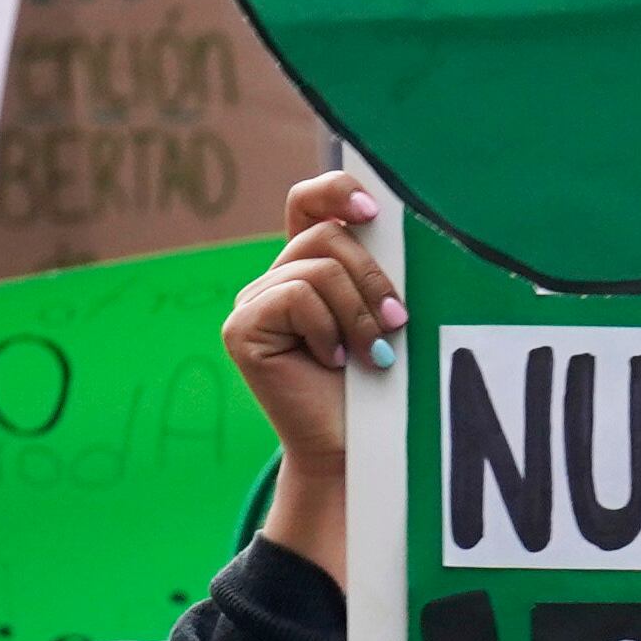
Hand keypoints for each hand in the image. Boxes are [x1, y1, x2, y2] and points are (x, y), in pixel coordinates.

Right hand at [221, 171, 400, 582]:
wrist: (357, 450)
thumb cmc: (381, 387)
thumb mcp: (386, 315)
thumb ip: (380, 269)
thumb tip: (390, 216)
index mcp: (309, 268)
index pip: (308, 202)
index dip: (337, 190)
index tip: (375, 212)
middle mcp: (275, 279)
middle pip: (324, 235)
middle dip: (373, 278)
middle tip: (398, 323)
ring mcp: (253, 303)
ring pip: (315, 268)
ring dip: (358, 311)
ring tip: (373, 353)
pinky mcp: (242, 329)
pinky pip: (295, 297)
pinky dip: (328, 328)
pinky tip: (333, 362)